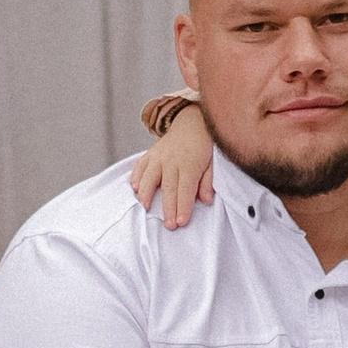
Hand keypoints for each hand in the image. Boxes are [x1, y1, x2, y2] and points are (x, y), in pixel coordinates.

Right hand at [129, 108, 216, 225]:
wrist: (192, 122)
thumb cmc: (203, 146)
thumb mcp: (212, 162)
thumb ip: (208, 181)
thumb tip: (206, 199)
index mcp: (189, 164)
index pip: (186, 189)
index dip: (183, 207)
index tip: (181, 222)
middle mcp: (172, 161)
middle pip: (169, 188)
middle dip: (168, 208)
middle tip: (169, 225)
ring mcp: (159, 156)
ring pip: (150, 176)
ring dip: (147, 193)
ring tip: (145, 207)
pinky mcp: (150, 154)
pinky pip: (140, 165)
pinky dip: (136, 176)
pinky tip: (135, 188)